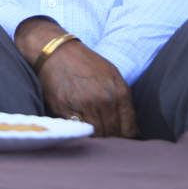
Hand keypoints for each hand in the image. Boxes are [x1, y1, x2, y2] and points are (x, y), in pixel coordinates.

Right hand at [15, 18, 136, 137]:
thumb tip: (131, 128)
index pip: (129, 129)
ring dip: (96, 136)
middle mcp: (104, 100)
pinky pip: (77, 128)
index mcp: (120, 93)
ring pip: (96, 134)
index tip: (120, 136)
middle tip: (106, 136)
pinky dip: (80, 130)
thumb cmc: (85, 62)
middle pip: (112, 134)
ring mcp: (84, 105)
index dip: (125, 137)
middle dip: (111, 137)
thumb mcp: (112, 75)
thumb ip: (123, 100)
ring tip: (94, 133)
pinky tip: (80, 126)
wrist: (56, 51)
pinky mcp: (65, 108)